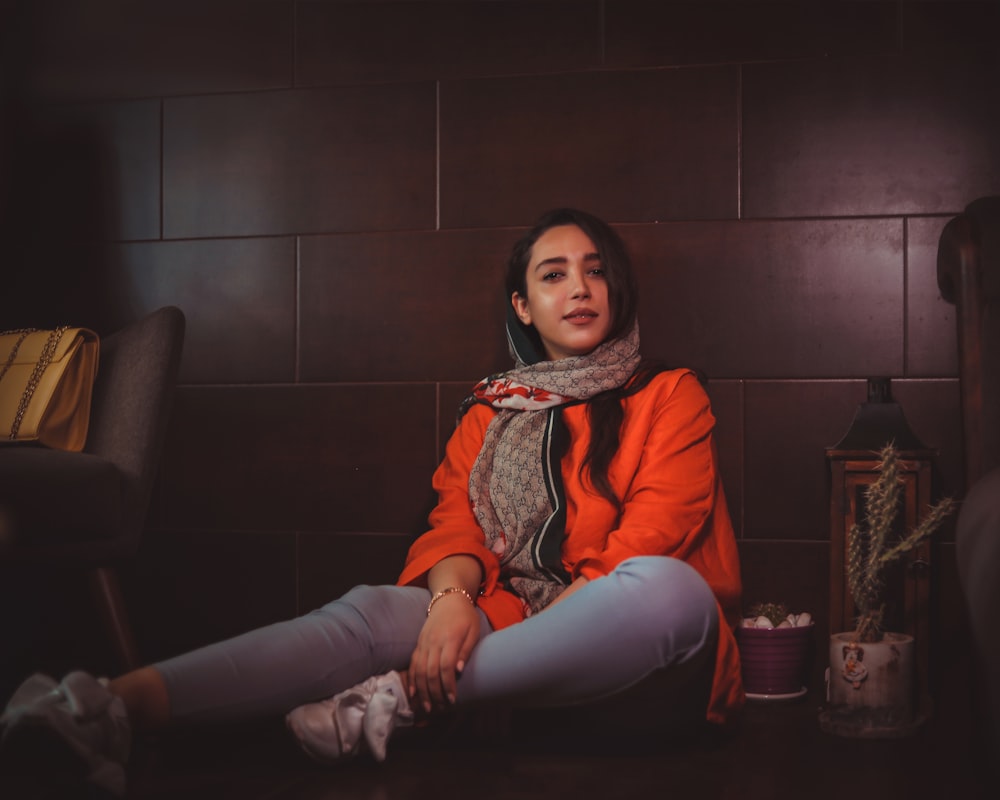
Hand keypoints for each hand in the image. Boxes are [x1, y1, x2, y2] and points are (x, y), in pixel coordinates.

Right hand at [407, 592, 480, 713]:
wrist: (448, 598)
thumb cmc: (465, 616)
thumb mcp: (473, 630)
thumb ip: (466, 650)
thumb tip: (459, 671)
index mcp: (450, 639)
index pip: (446, 666)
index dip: (447, 685)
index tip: (452, 699)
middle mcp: (434, 642)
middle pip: (430, 672)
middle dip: (434, 693)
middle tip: (440, 709)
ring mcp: (424, 643)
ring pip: (419, 670)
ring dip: (422, 691)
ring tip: (427, 707)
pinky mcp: (418, 643)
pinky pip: (413, 663)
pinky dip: (412, 679)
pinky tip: (413, 693)